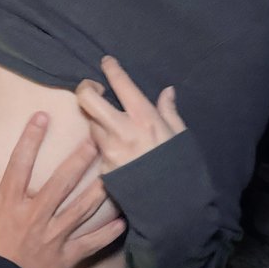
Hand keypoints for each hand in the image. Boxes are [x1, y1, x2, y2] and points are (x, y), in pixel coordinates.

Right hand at [0, 113, 126, 267]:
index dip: (31, 138)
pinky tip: (122, 222)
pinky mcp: (64, 257)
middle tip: (96, 140)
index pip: (20, 163)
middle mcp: (34, 214)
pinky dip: (107, 234)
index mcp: (9, 204)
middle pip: (61, 181)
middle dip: (79, 159)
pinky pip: (90, 244)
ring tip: (116, 173)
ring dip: (99, 190)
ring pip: (81, 208)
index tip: (42, 117)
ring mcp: (52, 236)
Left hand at [75, 56, 186, 173]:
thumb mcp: (180, 135)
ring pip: (90, 123)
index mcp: (145, 118)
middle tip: (94, 88)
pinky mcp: (103, 167)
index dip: (111, 68)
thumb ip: (169, 111)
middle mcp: (122, 130)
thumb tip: (167, 91)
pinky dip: (103, 142)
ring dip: (94, 117)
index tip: (106, 61)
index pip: (121, 84)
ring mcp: (109, 149)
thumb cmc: (182, 167)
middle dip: (86, 88)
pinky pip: (97, 147)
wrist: (172, 206)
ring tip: (107, 119)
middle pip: (87, 99)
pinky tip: (114, 146)